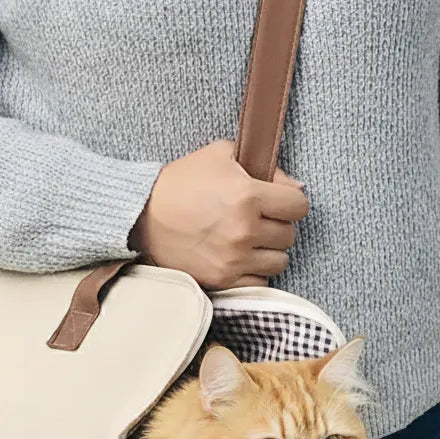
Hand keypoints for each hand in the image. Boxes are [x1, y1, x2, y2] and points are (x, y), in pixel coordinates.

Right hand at [129, 139, 308, 289]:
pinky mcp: (221, 279)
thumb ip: (262, 164)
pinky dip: (253, 273)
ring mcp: (233, 259)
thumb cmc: (180, 183)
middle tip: (256, 219)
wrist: (141, 217)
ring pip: (278, 262)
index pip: (298, 206)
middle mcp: (244, 230)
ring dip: (267, 251)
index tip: (276, 202)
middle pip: (288, 235)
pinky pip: (259, 283)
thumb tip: (294, 186)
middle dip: (276, 225)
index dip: (289, 201)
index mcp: (248, 196)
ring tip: (247, 241)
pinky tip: (239, 259)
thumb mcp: (220, 155)